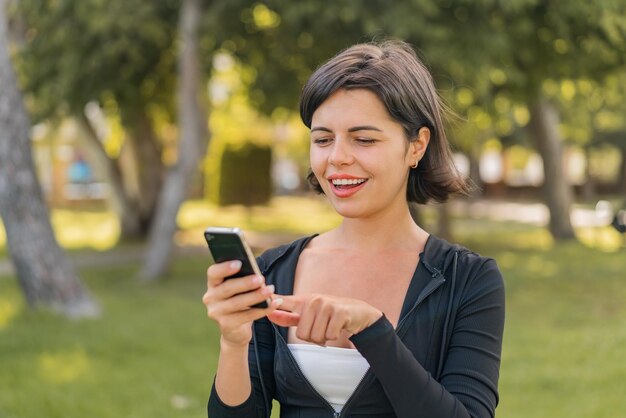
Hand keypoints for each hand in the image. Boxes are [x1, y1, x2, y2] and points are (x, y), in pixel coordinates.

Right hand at [202, 260, 281, 347]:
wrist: (235, 330)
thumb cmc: (239, 301)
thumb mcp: (238, 289)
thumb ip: (242, 279)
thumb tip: (257, 274)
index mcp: (213, 284)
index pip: (213, 273)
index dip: (225, 267)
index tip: (240, 263)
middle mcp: (210, 298)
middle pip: (227, 288)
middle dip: (245, 282)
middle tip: (260, 278)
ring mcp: (217, 313)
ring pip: (237, 303)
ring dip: (256, 296)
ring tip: (270, 290)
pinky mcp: (226, 326)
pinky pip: (247, 316)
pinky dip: (262, 309)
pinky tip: (274, 303)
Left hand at [267, 294, 382, 345]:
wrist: (360, 313)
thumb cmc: (332, 314)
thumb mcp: (310, 314)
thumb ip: (290, 316)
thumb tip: (271, 315)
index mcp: (304, 301)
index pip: (283, 301)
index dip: (272, 304)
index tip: (263, 300)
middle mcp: (313, 300)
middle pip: (301, 333)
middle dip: (312, 338)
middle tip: (322, 330)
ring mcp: (326, 305)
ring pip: (315, 336)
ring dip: (324, 338)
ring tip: (330, 328)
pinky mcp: (339, 312)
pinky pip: (329, 335)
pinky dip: (334, 336)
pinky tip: (338, 327)